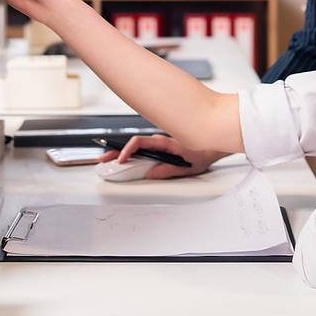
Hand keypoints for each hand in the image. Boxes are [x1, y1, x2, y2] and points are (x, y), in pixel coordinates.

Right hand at [96, 134, 222, 178]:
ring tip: (108, 160)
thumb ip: (168, 170)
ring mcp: (159, 144)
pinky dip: (131, 155)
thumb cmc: (203, 153)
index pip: (139, 142)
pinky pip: (142, 150)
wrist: (213, 143)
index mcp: (164, 142)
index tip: (120, 160)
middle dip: (116, 151)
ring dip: (121, 153)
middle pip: (133, 144)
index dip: (127, 151)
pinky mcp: (160, 148)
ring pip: (136, 147)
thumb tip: (151, 174)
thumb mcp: (187, 166)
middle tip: (103, 159)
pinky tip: (123, 161)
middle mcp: (159, 141)